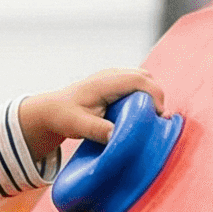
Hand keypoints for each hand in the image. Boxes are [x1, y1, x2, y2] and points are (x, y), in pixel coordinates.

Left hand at [19, 68, 168, 160]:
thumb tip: (119, 136)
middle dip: (157, 96)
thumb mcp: (79, 125)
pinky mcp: (116, 83)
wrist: (52, 109)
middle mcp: (111, 75)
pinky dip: (145, 96)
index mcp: (104, 82)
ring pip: (143, 79)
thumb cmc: (64, 116)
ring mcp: (114, 77)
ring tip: (153, 117)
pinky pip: (137, 85)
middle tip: (160, 119)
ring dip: (152, 95)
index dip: (154, 95)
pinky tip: (143, 113)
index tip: (159, 116)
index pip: (138, 80)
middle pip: (145, 77)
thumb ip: (98, 130)